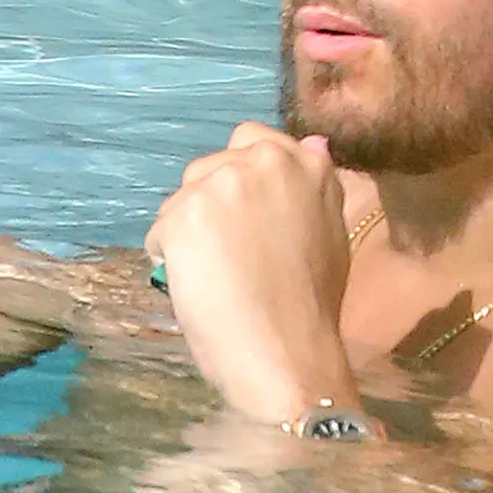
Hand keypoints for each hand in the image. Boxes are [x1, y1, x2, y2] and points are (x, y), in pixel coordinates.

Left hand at [146, 123, 359, 423]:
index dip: (244, 176)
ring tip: (212, 273)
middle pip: (211, 166)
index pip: (254, 140)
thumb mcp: (331, 230)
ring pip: (183, 196)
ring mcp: (221, 185)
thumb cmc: (314, 303)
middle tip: (228, 250)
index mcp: (307, 163)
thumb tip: (312, 143)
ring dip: (189, 228)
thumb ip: (314, 186)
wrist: (289, 351)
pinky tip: (195, 286)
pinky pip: (160, 231)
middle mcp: (263, 162)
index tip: (246, 211)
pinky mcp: (184, 215)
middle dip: (212, 200)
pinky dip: (169, 257)